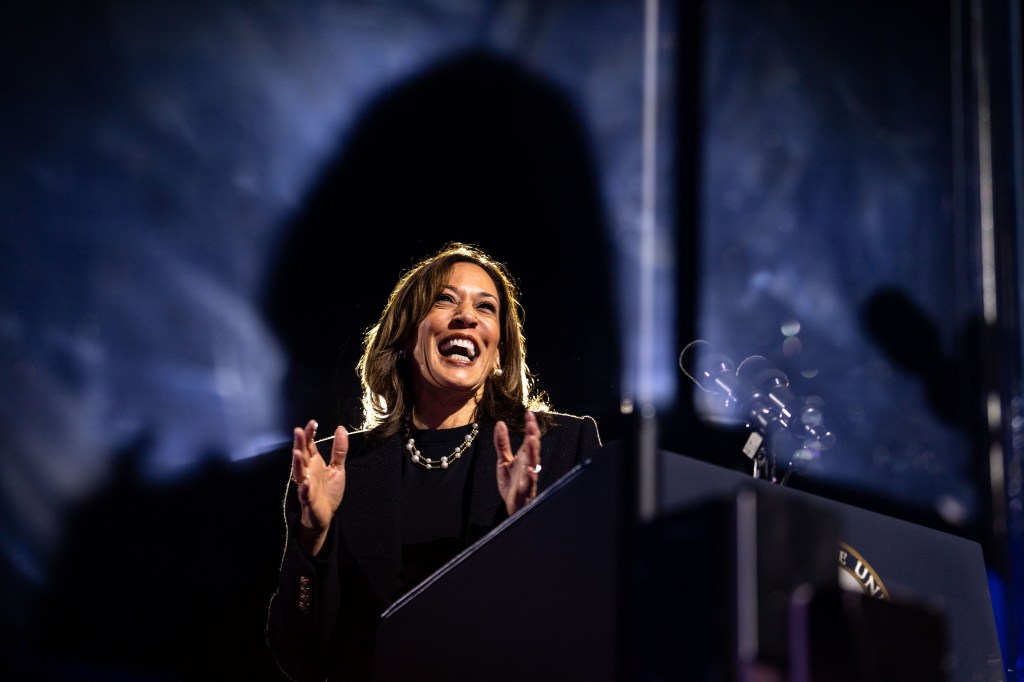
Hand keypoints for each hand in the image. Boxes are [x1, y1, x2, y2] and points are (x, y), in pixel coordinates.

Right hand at [291, 420, 347, 554]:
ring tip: (297, 453)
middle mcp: (308, 472)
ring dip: (297, 464)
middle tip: (298, 431)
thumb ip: (339, 450)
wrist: (325, 516)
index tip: (312, 422)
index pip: (309, 446)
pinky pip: (305, 494)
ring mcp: (307, 486)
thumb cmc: (328, 492)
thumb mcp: (337, 468)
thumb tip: (341, 428)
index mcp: (314, 463)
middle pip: (302, 456)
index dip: (309, 434)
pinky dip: (304, 488)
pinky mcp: (309, 500)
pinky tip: (305, 482)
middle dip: (299, 444)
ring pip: (299, 473)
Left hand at [495, 410, 541, 514]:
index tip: (528, 413)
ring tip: (532, 439)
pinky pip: (529, 483)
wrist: (513, 506)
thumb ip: (502, 443)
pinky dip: (530, 476)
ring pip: (533, 463)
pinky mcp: (524, 490)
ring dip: (533, 452)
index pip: (529, 438)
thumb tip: (500, 423)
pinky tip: (530, 470)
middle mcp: (528, 465)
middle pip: (533, 448)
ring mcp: (528, 477)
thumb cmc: (511, 483)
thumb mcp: (503, 460)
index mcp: (524, 457)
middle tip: (531, 423)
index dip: (530, 426)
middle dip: (533, 435)